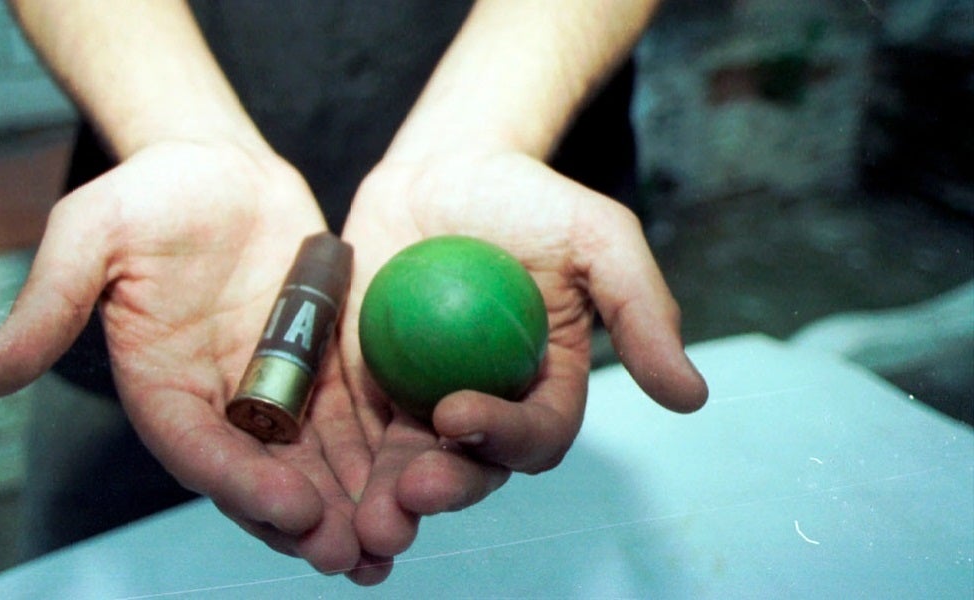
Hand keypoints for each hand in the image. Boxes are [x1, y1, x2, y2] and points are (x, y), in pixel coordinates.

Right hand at [0, 141, 384, 580]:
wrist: (215, 163)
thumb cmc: (149, 192)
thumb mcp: (90, 234)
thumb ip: (49, 304)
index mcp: (161, 386)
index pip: (199, 450)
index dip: (241, 483)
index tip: (293, 507)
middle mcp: (218, 403)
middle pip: (261, 475)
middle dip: (305, 519)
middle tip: (351, 555)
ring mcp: (272, 392)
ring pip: (313, 463)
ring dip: (350, 507)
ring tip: (390, 545)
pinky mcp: (321, 371)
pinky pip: (354, 421)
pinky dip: (380, 458)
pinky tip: (417, 487)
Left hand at [339, 149, 708, 557]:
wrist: (444, 168)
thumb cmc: (528, 198)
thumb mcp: (598, 237)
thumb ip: (640, 309)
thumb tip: (690, 397)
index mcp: (545, 388)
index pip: (534, 434)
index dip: (502, 436)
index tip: (457, 412)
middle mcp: (486, 408)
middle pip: (469, 469)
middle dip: (440, 491)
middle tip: (404, 499)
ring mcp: (420, 402)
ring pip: (405, 466)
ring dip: (383, 501)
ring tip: (358, 520)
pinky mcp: (366, 388)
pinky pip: (349, 431)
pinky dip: (334, 462)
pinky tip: (307, 479)